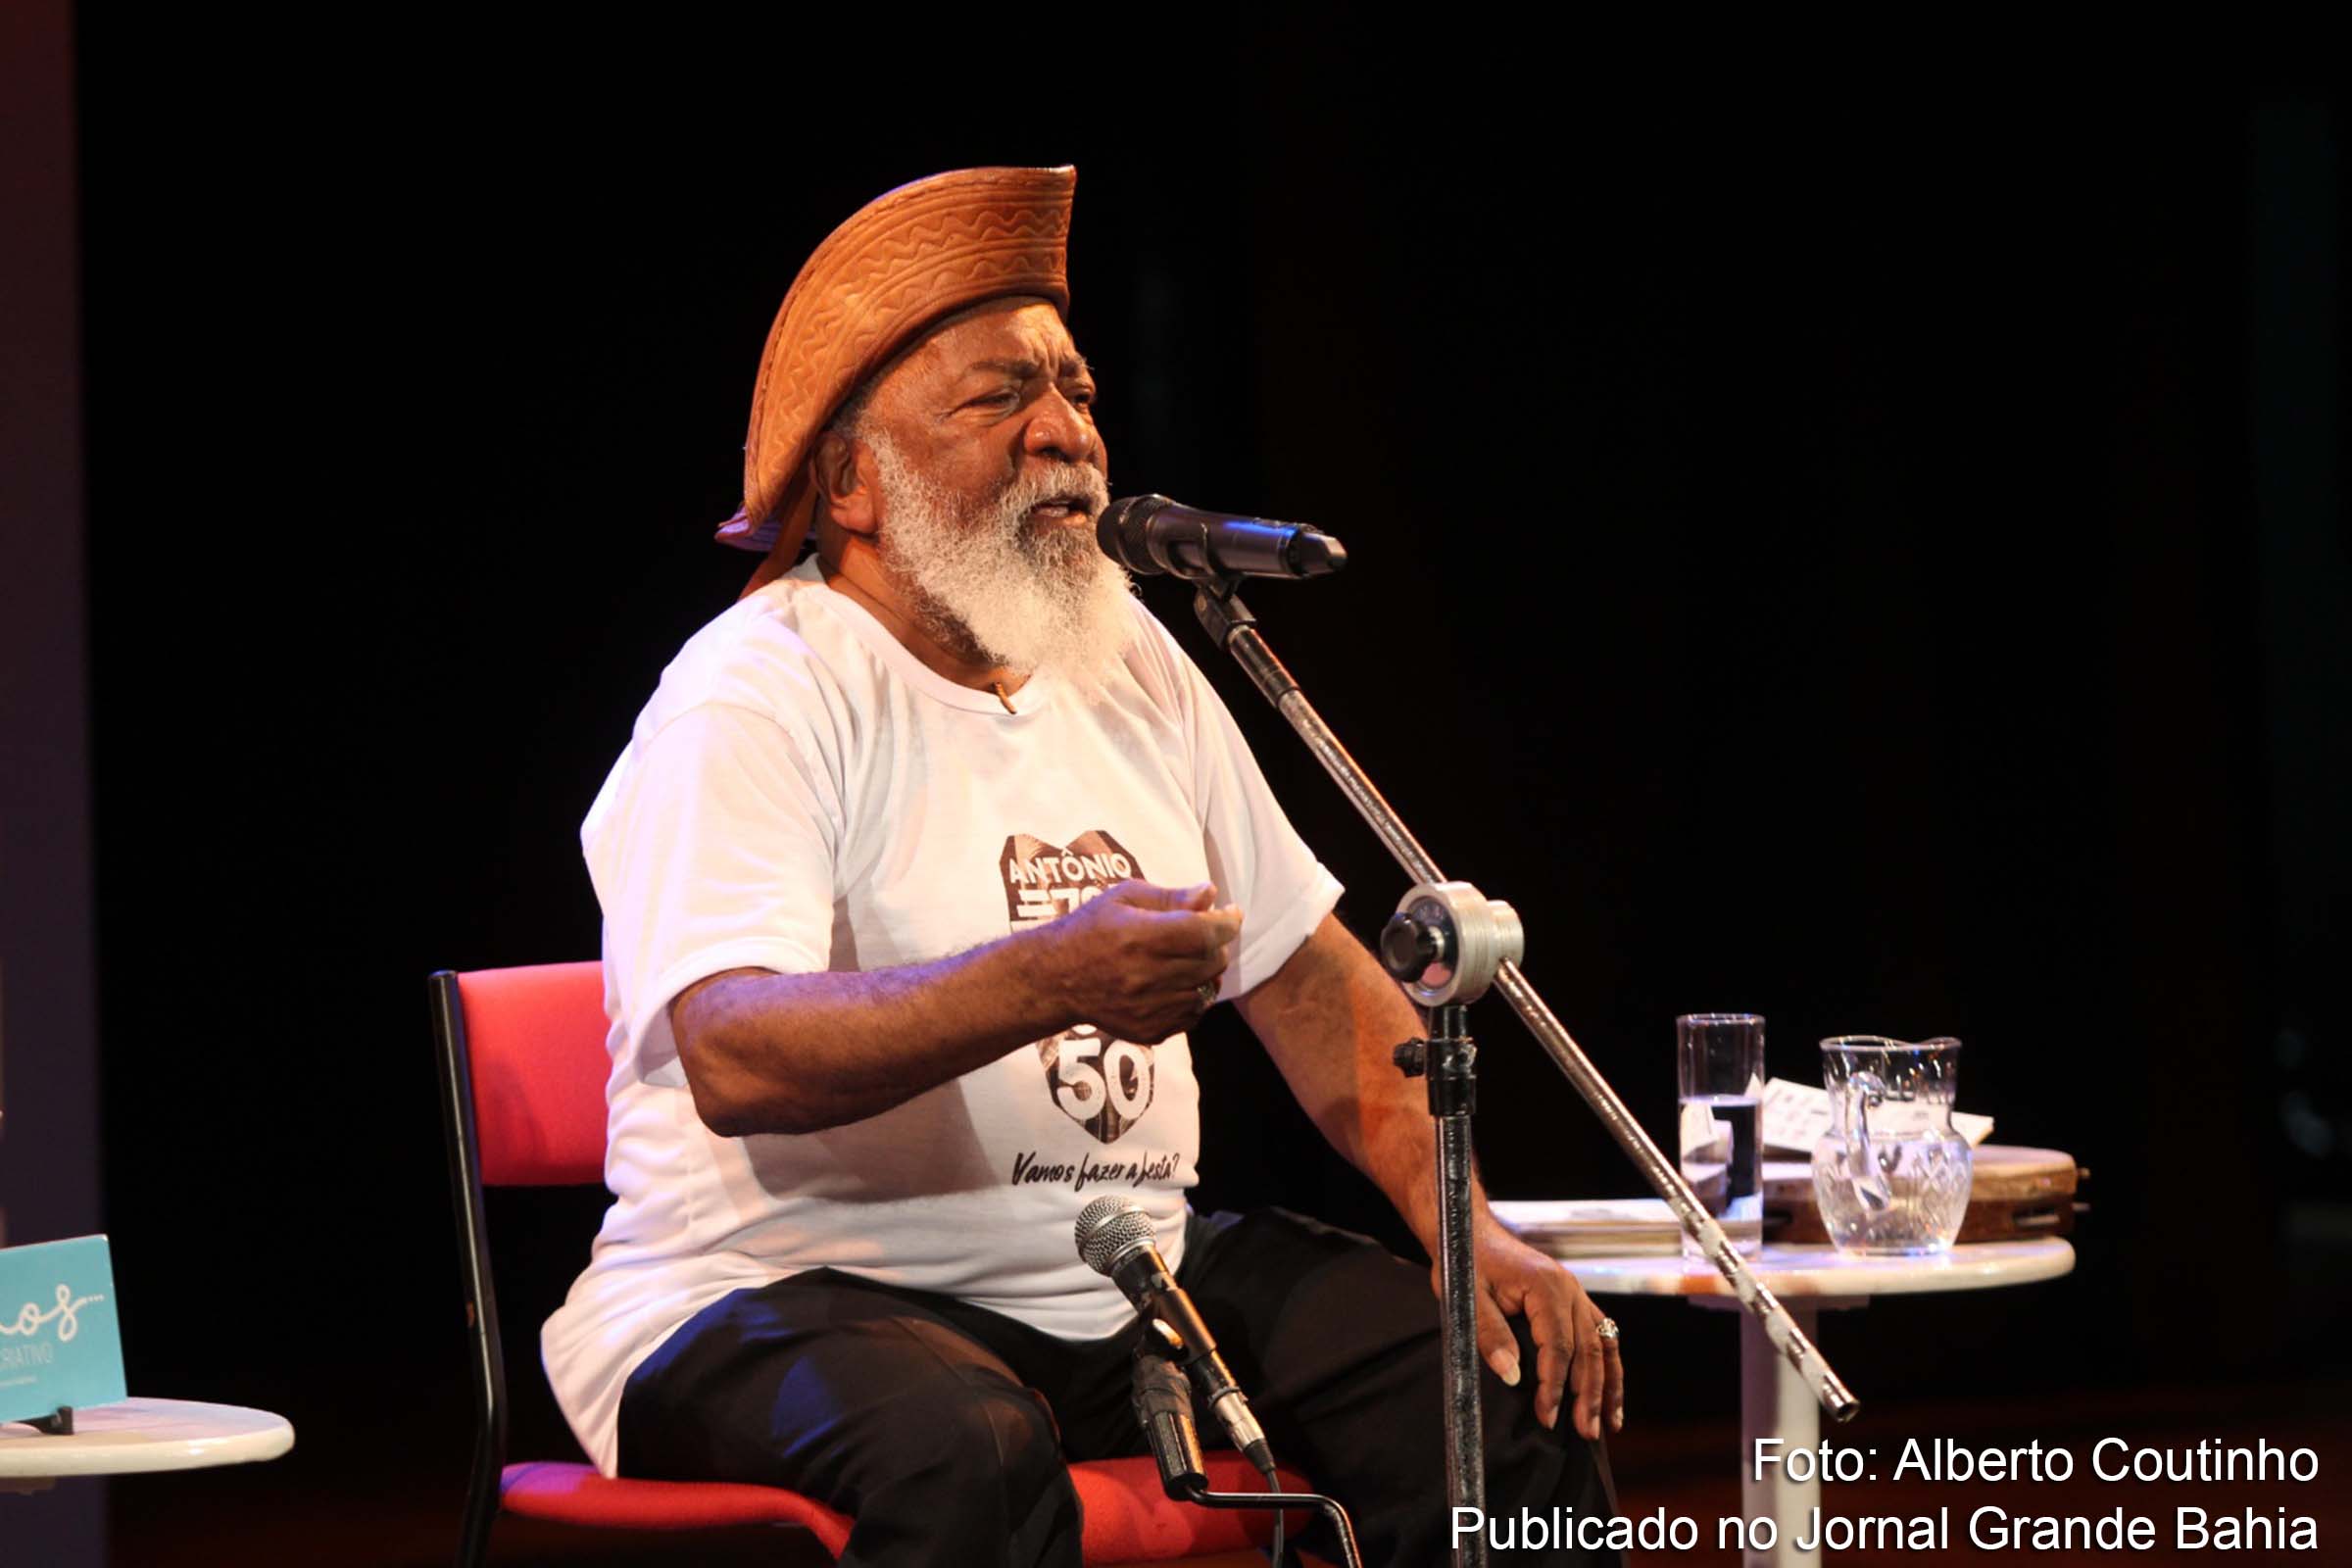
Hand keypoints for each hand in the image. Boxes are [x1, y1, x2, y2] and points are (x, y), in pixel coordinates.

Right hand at [1036, 880, 1241, 1043]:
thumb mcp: (1124, 897)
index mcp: (1142, 937)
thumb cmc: (1090, 929)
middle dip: (1216, 944)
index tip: (1231, 913)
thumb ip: (1171, 897)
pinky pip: (1192, 1016)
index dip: (1227, 922)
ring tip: (1189, 959)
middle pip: (1212, 962)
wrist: (1055, 979)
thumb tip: (1211, 894)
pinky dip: (1193, 999)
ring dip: (1206, 972)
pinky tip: (1176, 983)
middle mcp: (1147, 976)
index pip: (1206, 932)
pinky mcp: (1149, 1031)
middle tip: (1203, 933)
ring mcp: (1149, 1009)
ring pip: (1207, 991)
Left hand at [1445, 1217, 1624, 1441]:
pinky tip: (1610, 1395)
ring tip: (1608, 1425)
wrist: (1469, 1232)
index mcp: (1546, 1287)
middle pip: (1588, 1350)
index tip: (1546, 1417)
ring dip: (1607, 1386)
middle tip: (1585, 1433)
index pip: (1559, 1346)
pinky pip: (1602, 1335)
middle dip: (1588, 1395)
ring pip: (1603, 1345)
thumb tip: (1511, 1375)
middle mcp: (1570, 1289)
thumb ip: (1490, 1334)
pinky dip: (1608, 1366)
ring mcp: (1576, 1293)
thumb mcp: (1468, 1298)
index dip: (1555, 1386)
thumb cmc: (1466, 1263)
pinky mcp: (1574, 1300)